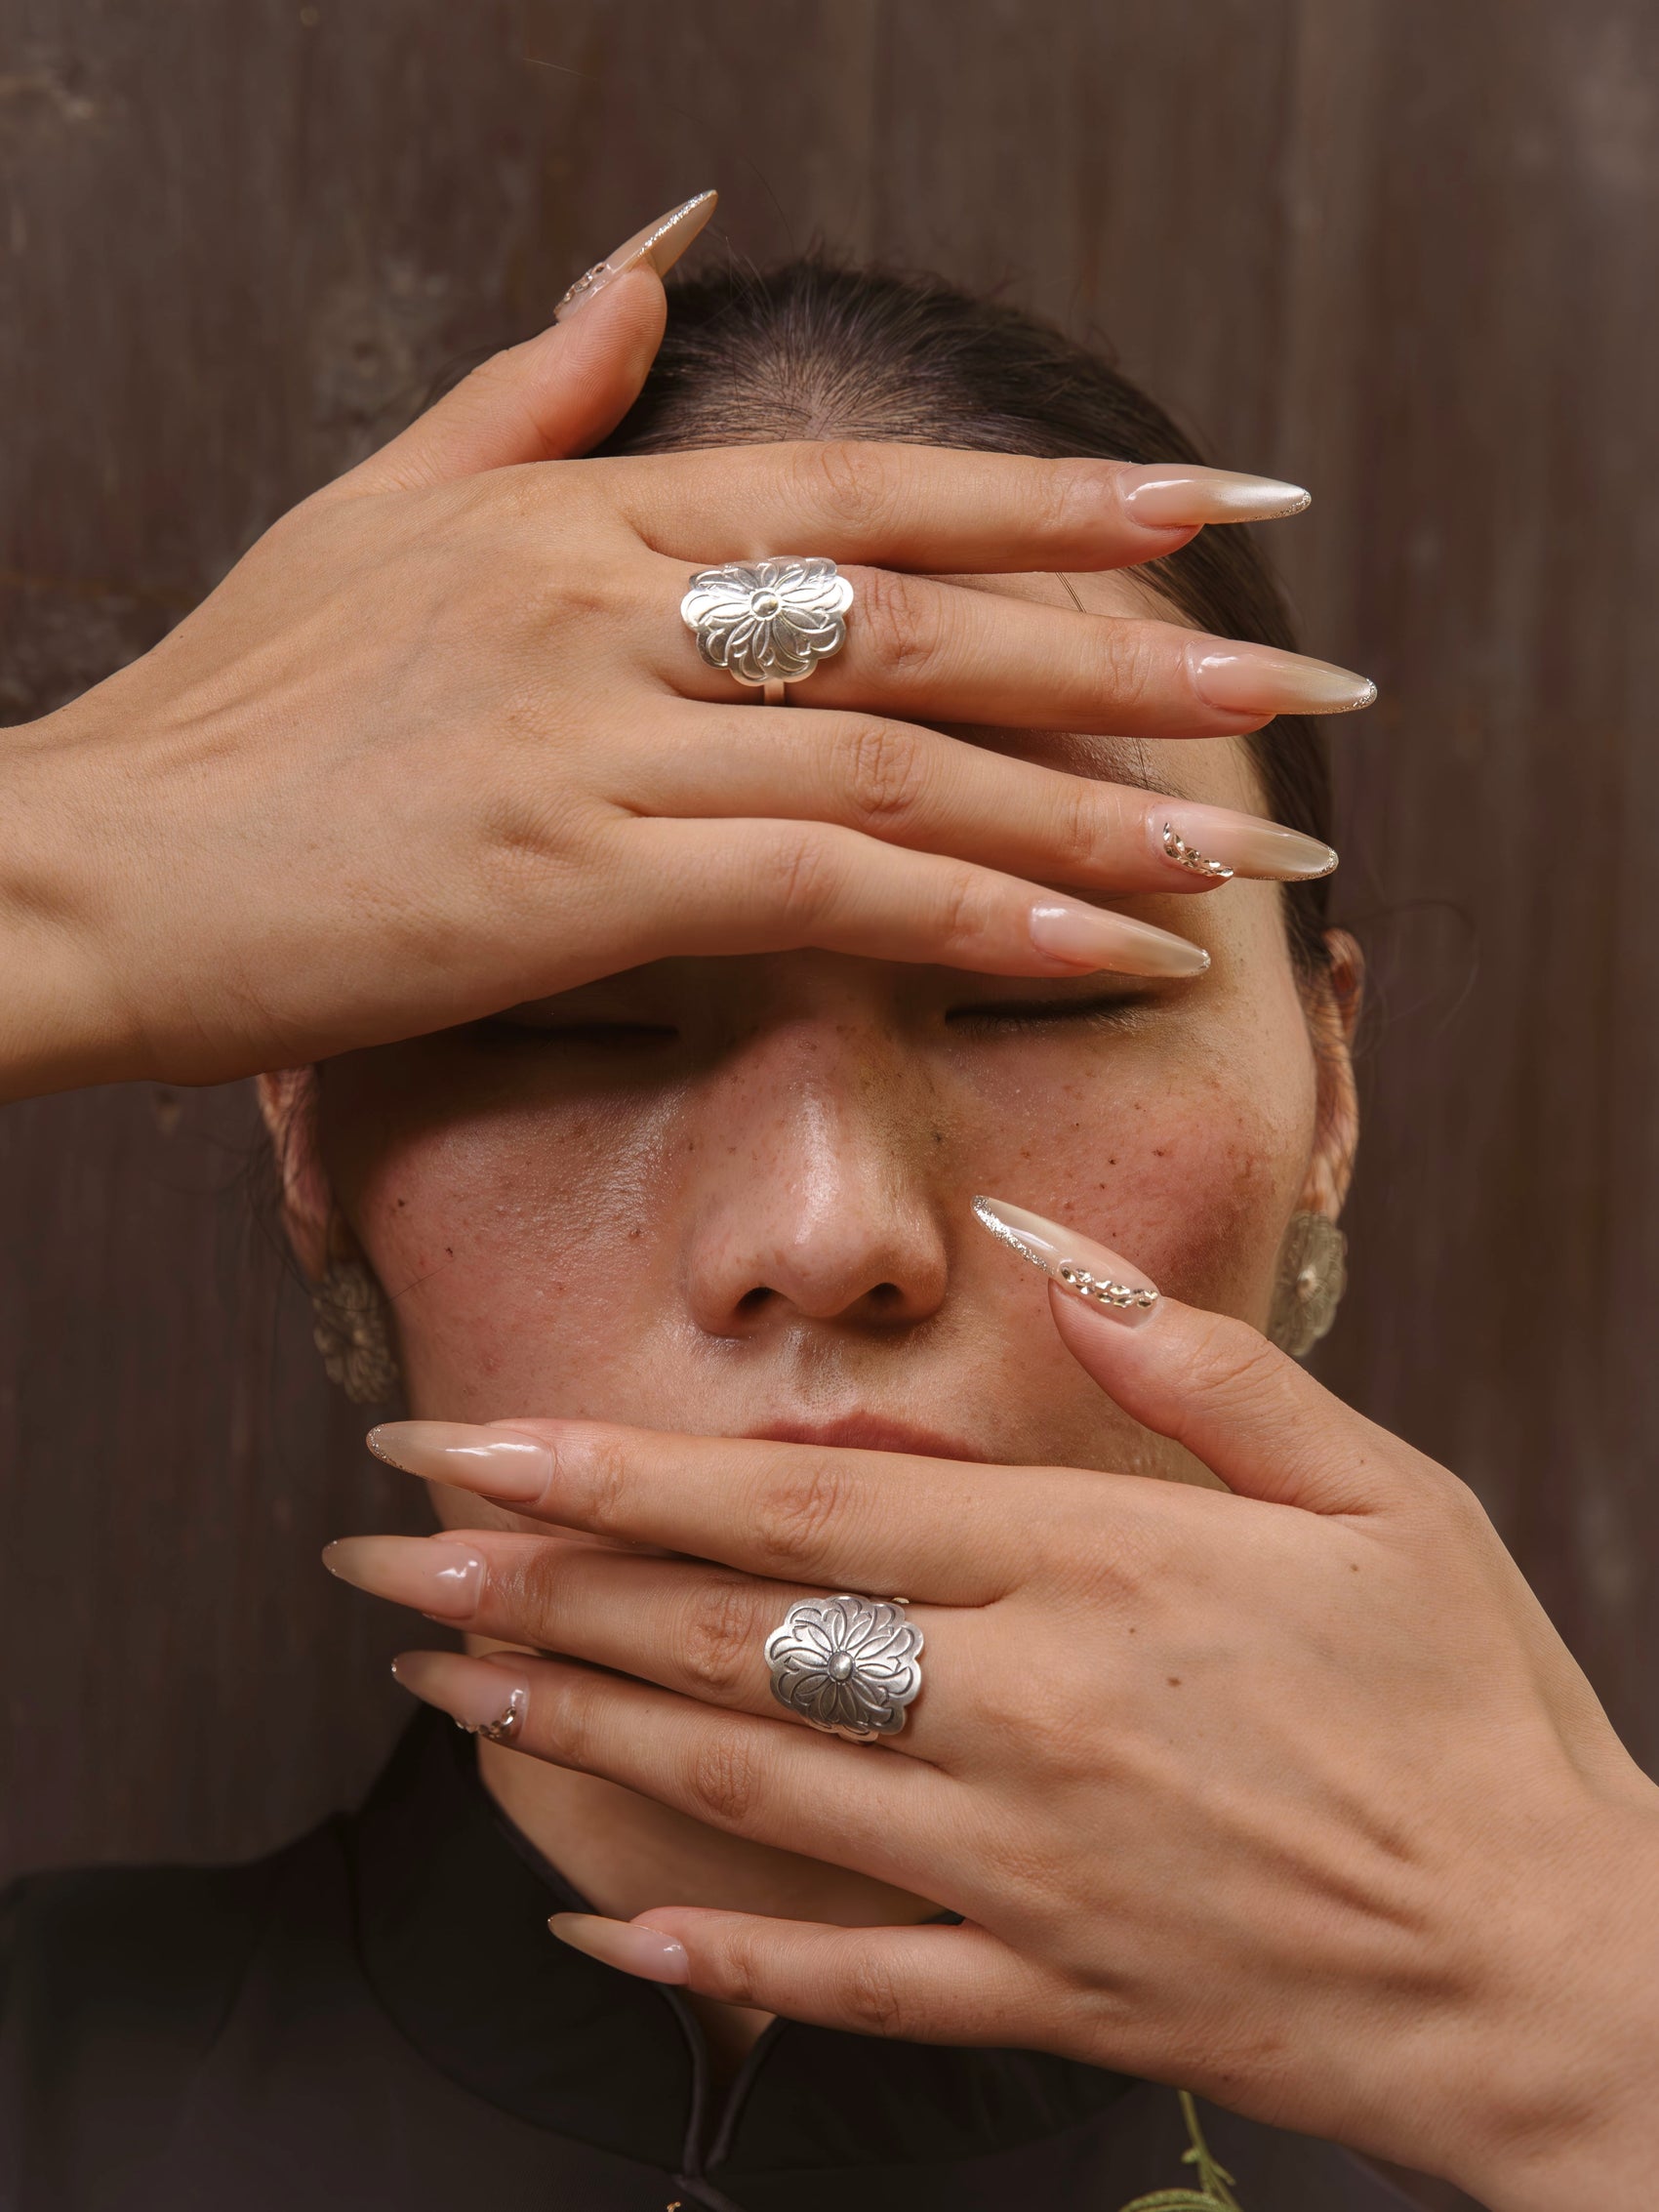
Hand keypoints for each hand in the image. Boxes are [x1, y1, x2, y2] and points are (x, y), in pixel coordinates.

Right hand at [1, 260, 1363, 1101]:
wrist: (78, 862)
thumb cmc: (227, 714)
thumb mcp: (378, 509)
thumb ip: (537, 390)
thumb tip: (659, 256)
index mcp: (580, 515)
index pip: (868, 492)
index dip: (1056, 501)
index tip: (1214, 503)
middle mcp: (608, 602)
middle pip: (927, 616)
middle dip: (1134, 652)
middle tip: (1305, 683)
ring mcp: (592, 735)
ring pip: (903, 762)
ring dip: (1094, 814)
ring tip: (1248, 861)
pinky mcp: (570, 877)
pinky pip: (826, 892)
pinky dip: (980, 920)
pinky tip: (1105, 954)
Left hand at [337, 1220, 1658, 2211]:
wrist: (1566, 1969)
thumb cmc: (1474, 1710)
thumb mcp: (1380, 1492)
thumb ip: (1201, 1369)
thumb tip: (1049, 1256)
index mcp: (1098, 1566)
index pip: (801, 1509)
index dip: (616, 1472)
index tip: (475, 1440)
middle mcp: (1028, 1711)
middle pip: (730, 1641)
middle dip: (535, 1585)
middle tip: (380, 1552)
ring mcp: (1022, 1866)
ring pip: (745, 1793)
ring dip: (571, 1731)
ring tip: (433, 1681)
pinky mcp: (1045, 1993)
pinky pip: (842, 1983)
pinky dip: (708, 1956)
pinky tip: (592, 1921)